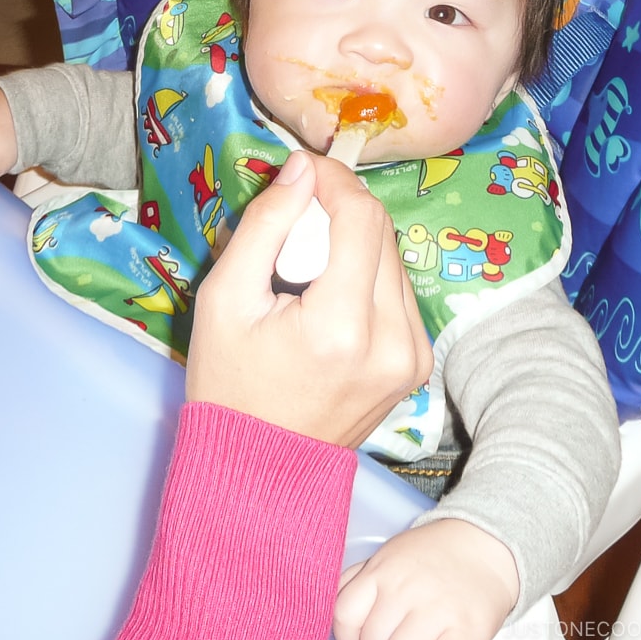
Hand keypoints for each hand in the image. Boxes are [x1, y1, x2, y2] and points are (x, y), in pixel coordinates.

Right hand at [186, 149, 432, 446]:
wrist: (259, 471)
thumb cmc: (230, 386)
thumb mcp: (224, 299)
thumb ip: (265, 225)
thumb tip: (301, 168)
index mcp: (341, 328)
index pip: (361, 218)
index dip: (333, 180)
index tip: (302, 171)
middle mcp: (392, 340)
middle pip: (381, 232)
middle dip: (337, 211)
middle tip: (292, 223)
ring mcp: (411, 355)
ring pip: (393, 256)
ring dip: (352, 241)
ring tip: (304, 267)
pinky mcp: (416, 362)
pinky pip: (397, 289)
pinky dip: (365, 275)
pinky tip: (327, 296)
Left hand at [334, 519, 518, 639]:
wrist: (486, 546)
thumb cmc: (430, 557)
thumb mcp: (389, 556)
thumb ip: (357, 581)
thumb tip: (333, 619)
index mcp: (383, 569)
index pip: (344, 613)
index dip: (345, 636)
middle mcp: (406, 588)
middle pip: (370, 639)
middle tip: (388, 638)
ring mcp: (436, 610)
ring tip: (409, 638)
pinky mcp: (464, 632)